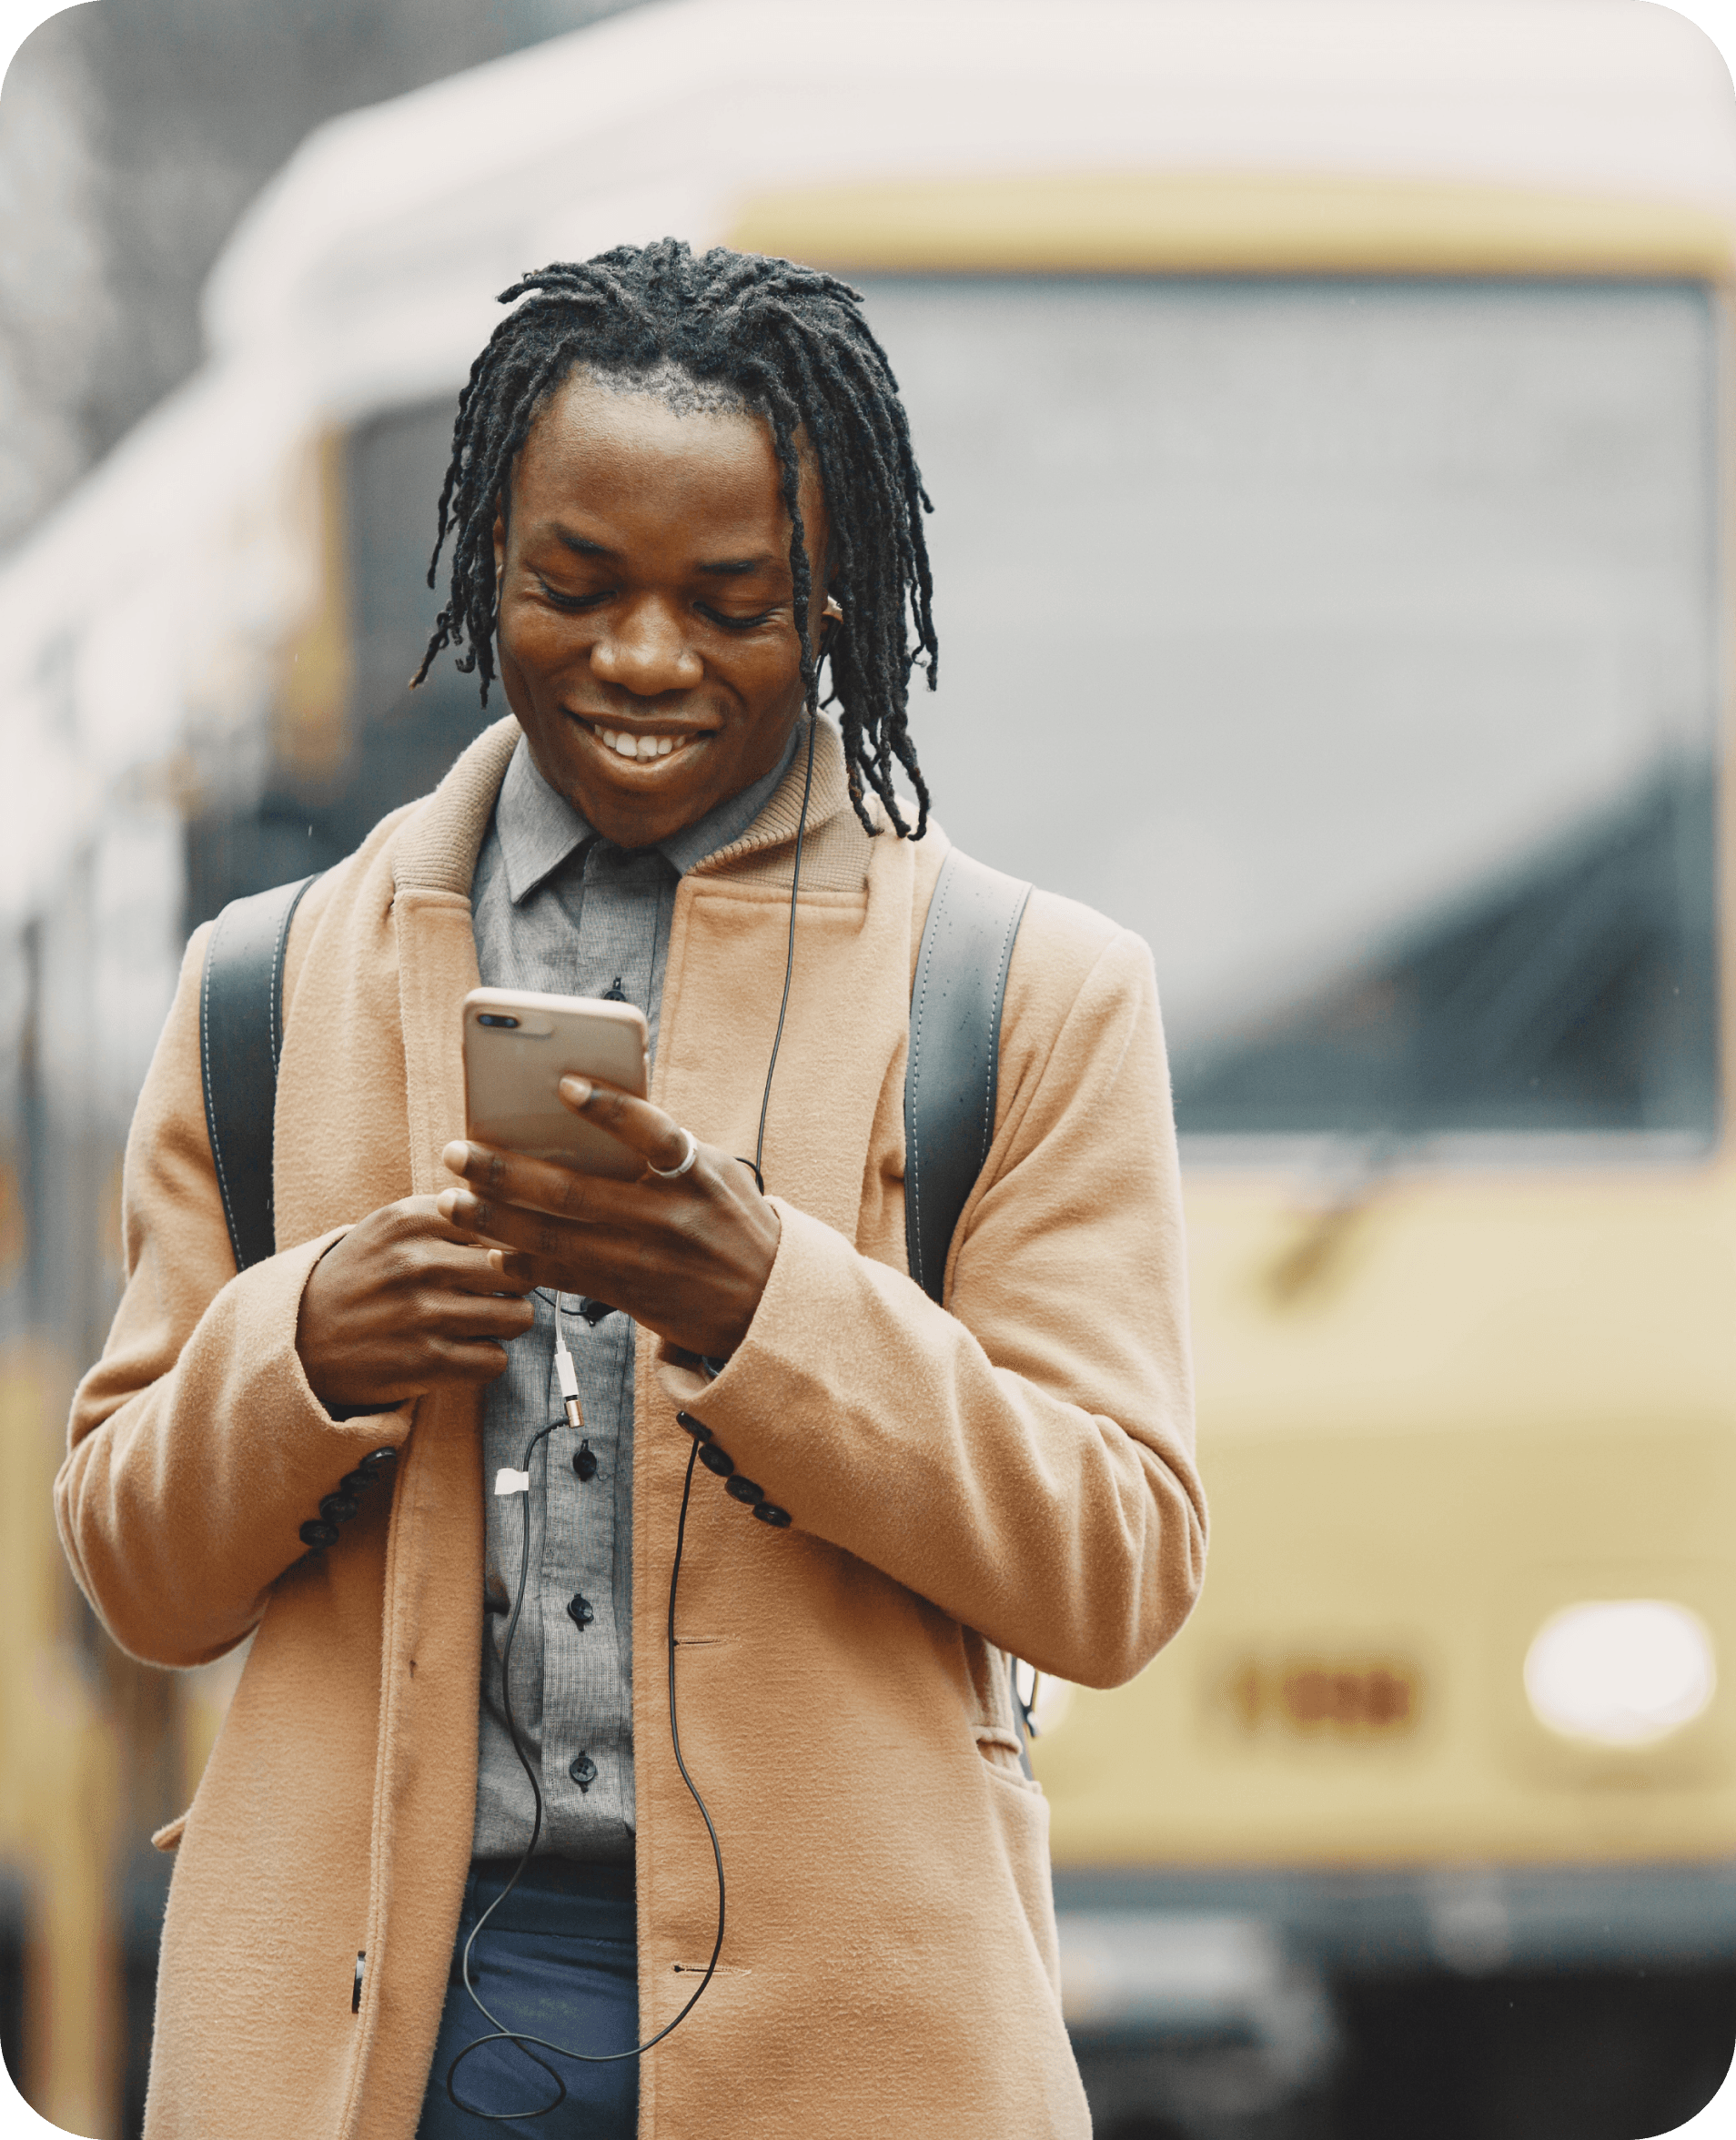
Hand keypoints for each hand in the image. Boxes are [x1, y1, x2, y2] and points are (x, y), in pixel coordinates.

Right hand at [295, 1196, 538, 1411]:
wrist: (298, 1339)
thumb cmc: (361, 1278)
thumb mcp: (390, 1227)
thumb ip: (449, 1212)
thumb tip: (518, 1207)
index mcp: (411, 1220)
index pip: (503, 1223)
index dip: (509, 1243)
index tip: (497, 1255)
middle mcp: (417, 1262)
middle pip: (519, 1269)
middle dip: (516, 1284)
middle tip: (494, 1292)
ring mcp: (422, 1314)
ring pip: (518, 1316)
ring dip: (505, 1323)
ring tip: (480, 1322)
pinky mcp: (424, 1362)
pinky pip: (496, 1360)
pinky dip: (486, 1359)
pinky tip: (462, 1351)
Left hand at [437, 1078, 780, 1360]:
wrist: (769, 1305)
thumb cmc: (733, 1221)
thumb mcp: (718, 1174)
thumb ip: (666, 1146)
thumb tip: (599, 1103)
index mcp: (696, 1174)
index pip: (652, 1132)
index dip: (609, 1107)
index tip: (562, 1083)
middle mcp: (669, 1218)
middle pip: (574, 1192)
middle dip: (506, 1171)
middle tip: (456, 1151)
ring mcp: (646, 1262)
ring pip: (555, 1240)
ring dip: (495, 1221)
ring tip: (451, 1202)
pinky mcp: (632, 1297)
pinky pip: (565, 1280)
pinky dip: (524, 1266)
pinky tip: (492, 1253)